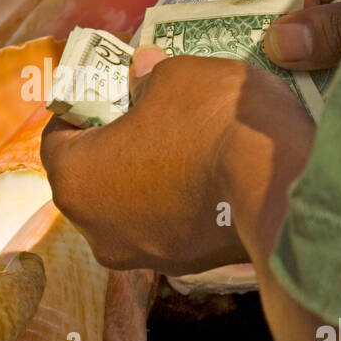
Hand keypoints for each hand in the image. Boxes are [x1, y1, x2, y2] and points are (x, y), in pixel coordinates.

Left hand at [41, 49, 313, 274]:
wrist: (284, 184)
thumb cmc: (211, 120)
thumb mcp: (175, 75)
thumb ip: (147, 76)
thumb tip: (141, 72)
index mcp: (74, 179)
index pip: (56, 138)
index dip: (82, 107)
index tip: (108, 90)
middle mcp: (96, 230)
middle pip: (92, 178)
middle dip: (113, 145)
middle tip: (145, 114)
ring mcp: (142, 256)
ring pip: (131, 207)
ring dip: (146, 177)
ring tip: (182, 144)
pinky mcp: (186, 267)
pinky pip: (169, 225)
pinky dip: (179, 202)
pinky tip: (208, 174)